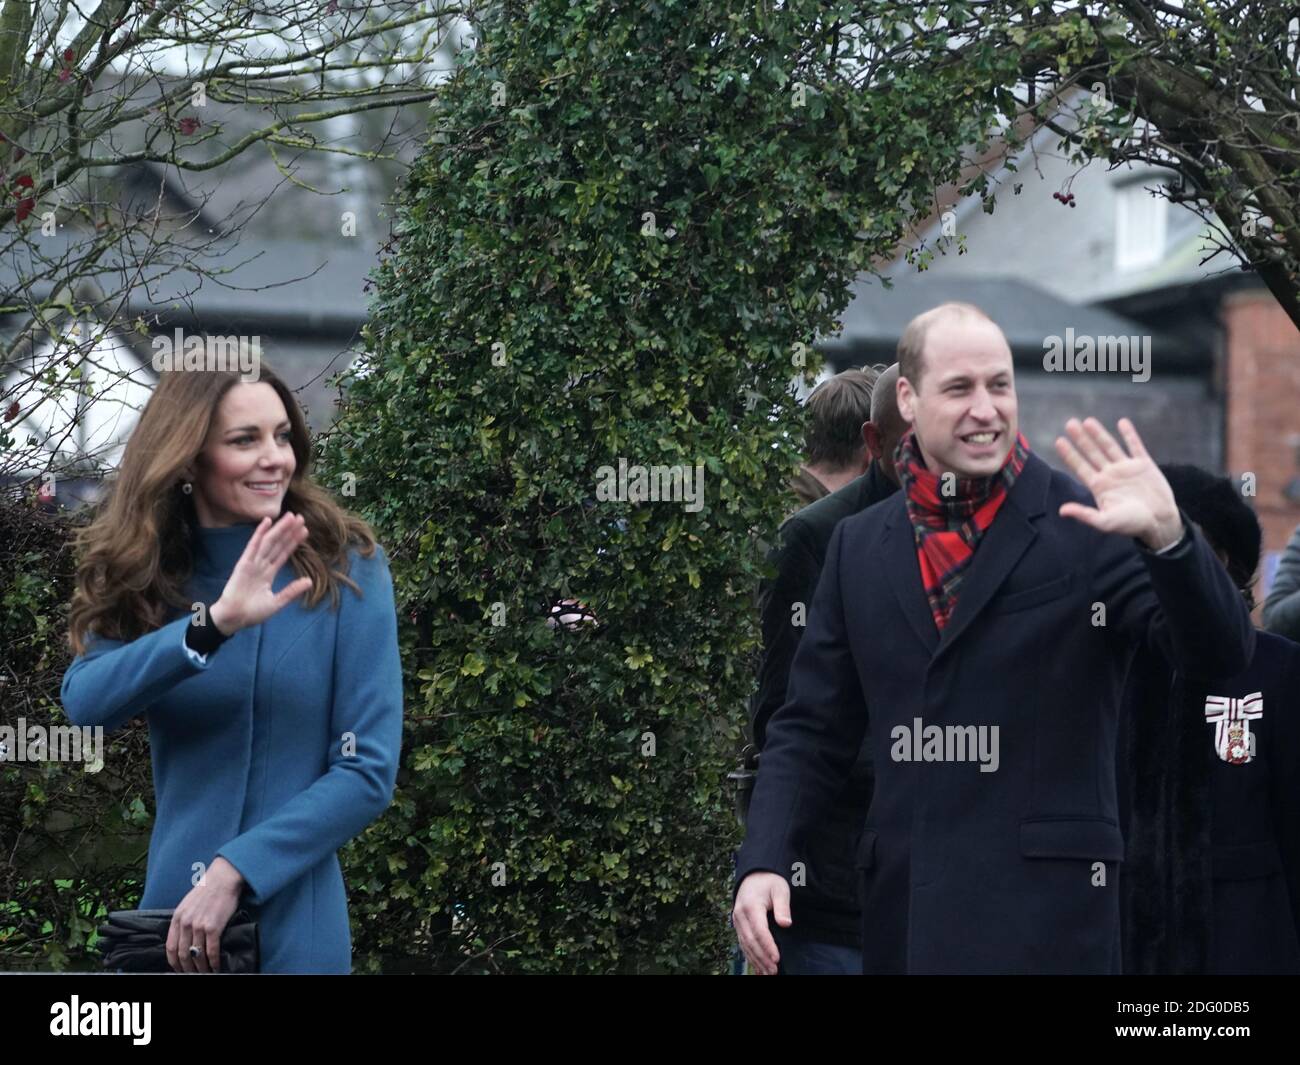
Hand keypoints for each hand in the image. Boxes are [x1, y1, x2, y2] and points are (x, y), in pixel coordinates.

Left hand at [166, 857, 244, 972]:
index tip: (179, 968)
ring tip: (206, 972)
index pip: (170, 948)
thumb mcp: (188, 903)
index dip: (174, 962)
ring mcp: (199, 926)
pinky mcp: (214, 927)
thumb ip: (184, 920)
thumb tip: (185, 938)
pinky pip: (211, 951)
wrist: (224, 878)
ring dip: (201, 968)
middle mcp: (186, 924)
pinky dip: (213, 962)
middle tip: (193, 974)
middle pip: (183, 955)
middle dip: (187, 968)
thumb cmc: (209, 889)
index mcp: (177, 918)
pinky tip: (216, 966)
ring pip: (197, 955)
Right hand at [209, 514, 312, 634]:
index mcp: (268, 574)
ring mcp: (252, 563)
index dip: (293, 542)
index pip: (283, 554)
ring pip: (269, 542)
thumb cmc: (252, 613)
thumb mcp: (276, 602)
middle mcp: (261, 565)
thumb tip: (309, 581)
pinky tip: (267, 522)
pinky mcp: (243, 564)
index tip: (305, 531)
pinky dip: (259, 533)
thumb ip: (292, 591)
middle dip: (289, 531)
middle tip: (301, 517)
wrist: (233, 619)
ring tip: (291, 516)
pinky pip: (252, 546)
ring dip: (279, 529)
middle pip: (278, 544)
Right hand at [732, 872, 790, 975]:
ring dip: (756, 960)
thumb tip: (786, 924)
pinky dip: (749, 956)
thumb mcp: (780, 889)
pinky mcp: (738, 924)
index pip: (759, 931)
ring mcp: (737, 920)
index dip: (768, 946)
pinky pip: (743, 943)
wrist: (754, 874)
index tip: (777, 959)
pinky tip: (757, 967)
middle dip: (762, 958)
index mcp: (751, 906)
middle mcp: (740, 915)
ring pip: (745, 945)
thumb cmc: (769, 881)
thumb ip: (782, 907)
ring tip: (767, 973)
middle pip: (751, 941)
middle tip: (773, 971)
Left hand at [1054, 417, 1182, 549]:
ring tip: (1087, 421)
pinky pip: (1135, 446)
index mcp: (1099, 486)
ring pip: (1110, 446)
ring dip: (1099, 434)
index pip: (1080, 467)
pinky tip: (1122, 422)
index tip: (1059, 441)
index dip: (1070, 454)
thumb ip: (1085, 514)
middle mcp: (1110, 474)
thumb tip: (1061, 510)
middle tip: (1069, 423)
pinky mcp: (1144, 464)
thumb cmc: (1131, 524)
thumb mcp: (1105, 521)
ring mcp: (1126, 467)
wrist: (1159, 522)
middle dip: (1081, 439)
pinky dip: (1129, 434)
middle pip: (1092, 452)